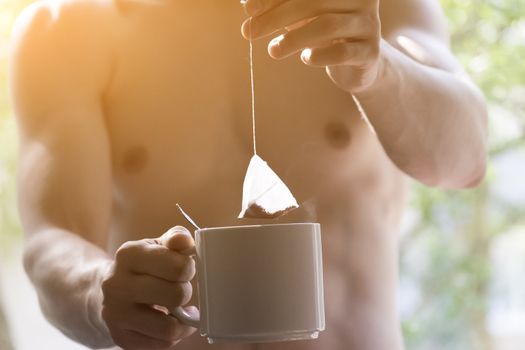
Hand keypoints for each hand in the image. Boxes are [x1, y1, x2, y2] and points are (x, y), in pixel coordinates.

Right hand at [101, 226, 196, 349]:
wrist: (109, 291)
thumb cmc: (144, 265)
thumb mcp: (157, 245)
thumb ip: (176, 239)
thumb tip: (186, 242)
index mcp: (129, 254)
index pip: (178, 267)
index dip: (189, 269)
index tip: (184, 269)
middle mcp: (117, 284)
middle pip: (176, 296)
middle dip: (185, 292)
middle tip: (180, 288)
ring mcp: (116, 314)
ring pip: (169, 328)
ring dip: (182, 320)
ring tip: (180, 309)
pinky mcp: (120, 337)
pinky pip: (161, 343)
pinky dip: (172, 334)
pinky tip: (168, 321)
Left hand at [241, 0, 381, 92]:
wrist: (356, 62)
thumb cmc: (322, 30)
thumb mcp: (299, 14)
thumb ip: (277, 6)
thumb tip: (247, 3)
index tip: (249, 9)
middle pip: (313, 2)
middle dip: (276, 17)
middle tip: (249, 32)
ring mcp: (368, 24)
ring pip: (327, 25)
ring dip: (293, 38)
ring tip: (273, 51)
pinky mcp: (369, 51)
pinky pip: (343, 51)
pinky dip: (320, 55)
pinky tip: (305, 58)